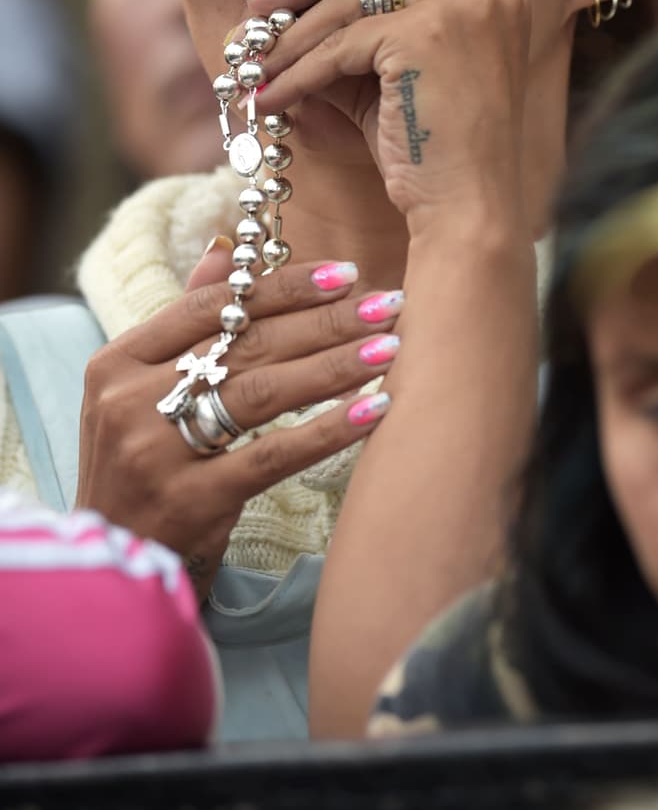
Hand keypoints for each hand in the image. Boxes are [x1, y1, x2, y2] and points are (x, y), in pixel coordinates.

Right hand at [77, 251, 398, 600]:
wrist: (114, 559)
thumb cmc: (143, 467)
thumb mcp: (140, 392)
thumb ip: (185, 320)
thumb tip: (228, 249)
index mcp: (117, 361)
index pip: (212, 306)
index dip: (283, 286)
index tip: (346, 273)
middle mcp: (130, 400)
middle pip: (247, 345)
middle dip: (326, 320)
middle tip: (389, 303)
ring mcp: (157, 452)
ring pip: (263, 392)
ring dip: (335, 365)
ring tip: (392, 346)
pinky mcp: (192, 500)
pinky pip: (273, 455)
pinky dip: (327, 431)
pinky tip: (375, 411)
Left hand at [236, 0, 530, 232]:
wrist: (466, 213)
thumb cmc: (431, 154)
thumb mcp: (389, 77)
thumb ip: (349, 33)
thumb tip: (276, 7)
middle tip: (256, 10)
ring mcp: (462, 6)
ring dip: (291, 35)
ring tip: (253, 65)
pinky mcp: (427, 35)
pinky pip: (341, 45)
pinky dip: (299, 71)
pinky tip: (271, 96)